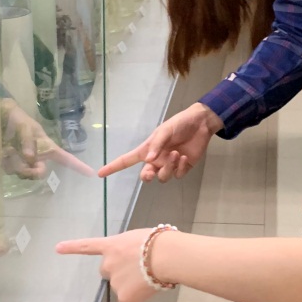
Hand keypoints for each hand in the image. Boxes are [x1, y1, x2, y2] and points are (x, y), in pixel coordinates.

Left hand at [2, 101, 95, 178]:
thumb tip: (30, 158)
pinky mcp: (11, 163)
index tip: (91, 173)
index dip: (78, 166)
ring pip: (24, 173)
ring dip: (16, 165)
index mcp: (46, 147)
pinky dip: (7, 164)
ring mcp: (24, 161)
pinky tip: (3, 152)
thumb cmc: (17, 119)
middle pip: (41, 172)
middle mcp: (37, 156)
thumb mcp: (24, 126)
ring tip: (9, 150)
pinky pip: (11, 171)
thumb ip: (27, 140)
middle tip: (21, 163)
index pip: (65, 158)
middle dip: (31, 172)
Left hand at [57, 228, 159, 301]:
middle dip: (117, 272)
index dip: (72, 247)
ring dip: (131, 286)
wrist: (165, 256)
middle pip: (107, 271)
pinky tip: (147, 293)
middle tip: (136, 270)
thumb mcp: (140, 238)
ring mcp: (114, 282)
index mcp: (112, 246)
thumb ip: (129, 249)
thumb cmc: (159, 243)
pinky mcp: (124, 298)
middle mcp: (108, 264)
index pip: (88, 246)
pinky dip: (135, 301)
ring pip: (121, 288)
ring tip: (149, 278)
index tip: (57, 248)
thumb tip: (136, 261)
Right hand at [100, 103, 222, 181]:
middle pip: (145, 175)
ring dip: (168, 167)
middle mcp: (156, 159)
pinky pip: (177, 175)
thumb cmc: (179, 123)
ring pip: (162, 177)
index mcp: (148, 149)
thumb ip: (157, 144)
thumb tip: (148, 160)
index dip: (113, 167)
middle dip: (146, 176)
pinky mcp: (182, 168)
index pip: (127, 160)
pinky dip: (179, 167)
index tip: (100, 174)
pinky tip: (184, 157)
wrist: (201, 124)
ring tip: (176, 154)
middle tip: (151, 171)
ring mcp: (168, 165)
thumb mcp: (166, 130)